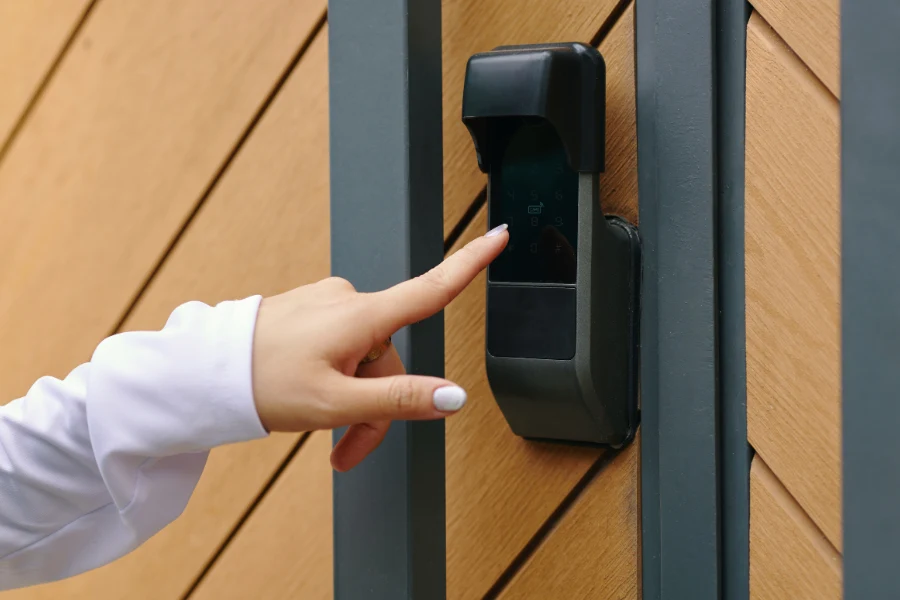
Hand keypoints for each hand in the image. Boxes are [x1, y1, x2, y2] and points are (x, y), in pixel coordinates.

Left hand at [251, 224, 508, 470]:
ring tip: (324, 434)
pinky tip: (311, 399)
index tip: (500, 235)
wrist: (204, 374)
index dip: (471, 262)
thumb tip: (453, 397)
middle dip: (377, 405)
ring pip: (365, 359)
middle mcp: (347, 301)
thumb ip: (400, 400)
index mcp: (360, 316)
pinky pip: (341, 348)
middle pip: (390, 358)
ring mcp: (327, 305)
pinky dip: (336, 380)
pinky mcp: (311, 313)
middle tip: (346, 449)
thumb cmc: (262, 384)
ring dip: (354, 400)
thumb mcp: (335, 403)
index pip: (432, 288)